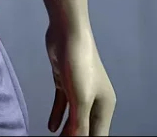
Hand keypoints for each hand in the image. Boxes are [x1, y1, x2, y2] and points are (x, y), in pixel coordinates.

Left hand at [46, 21, 115, 135]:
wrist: (68, 31)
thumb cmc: (79, 64)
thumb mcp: (81, 98)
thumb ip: (79, 124)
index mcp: (105, 105)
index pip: (97, 135)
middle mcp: (95, 99)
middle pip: (85, 127)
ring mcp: (79, 89)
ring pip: (73, 117)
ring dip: (66, 130)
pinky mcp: (65, 80)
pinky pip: (63, 104)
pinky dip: (58, 115)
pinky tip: (51, 127)